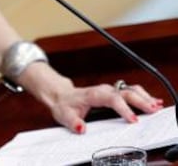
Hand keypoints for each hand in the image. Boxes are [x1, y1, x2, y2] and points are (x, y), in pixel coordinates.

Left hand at [17, 62, 163, 133]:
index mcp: (93, 95)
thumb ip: (72, 121)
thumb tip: (80, 128)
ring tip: (156, 106)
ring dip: (144, 97)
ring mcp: (110, 90)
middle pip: (125, 92)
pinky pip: (130, 92)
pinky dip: (142, 96)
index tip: (132, 119)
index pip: (111, 98)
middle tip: (152, 110)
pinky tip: (153, 102)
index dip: (123, 108)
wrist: (62, 95)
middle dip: (139, 101)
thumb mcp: (63, 115)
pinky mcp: (113, 93)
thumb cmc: (64, 105)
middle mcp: (104, 90)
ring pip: (130, 90)